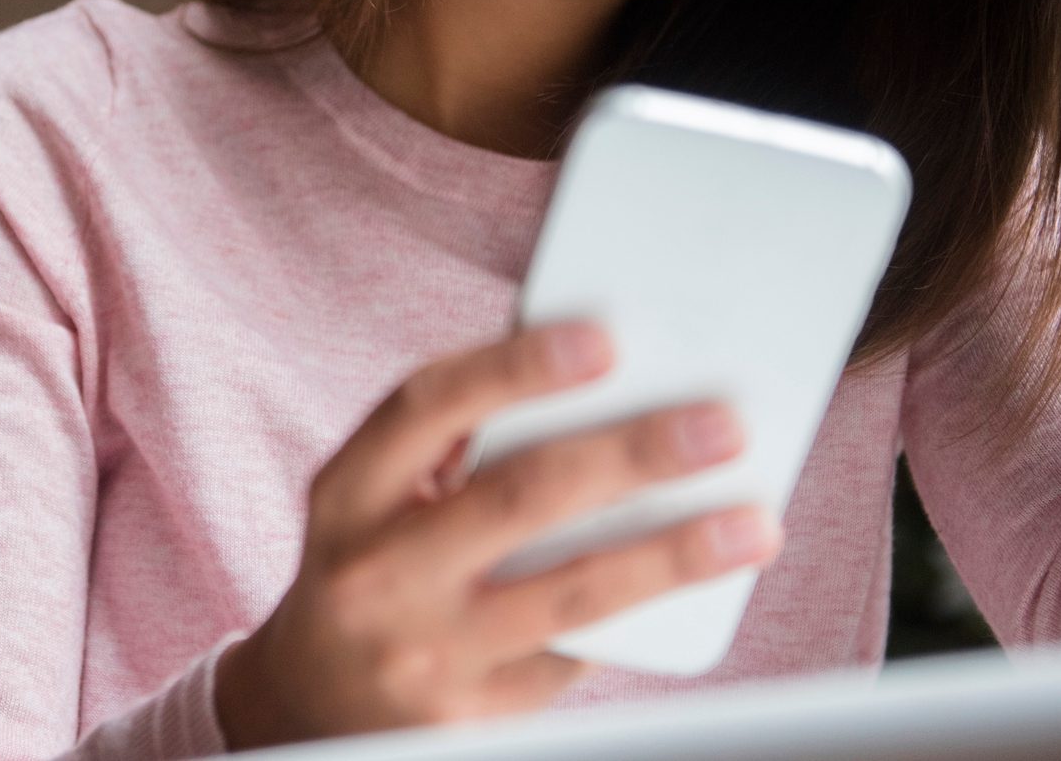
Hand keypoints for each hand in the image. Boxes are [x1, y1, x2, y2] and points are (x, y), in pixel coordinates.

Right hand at [213, 321, 780, 748]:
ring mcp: (425, 651)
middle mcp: (378, 571)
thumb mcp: (373, 496)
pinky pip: (573, 656)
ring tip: (751, 523)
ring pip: (570, 592)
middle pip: (520, 496)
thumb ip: (455, 441)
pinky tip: (691, 587)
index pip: (429, 407)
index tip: (606, 341)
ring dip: (674, 554)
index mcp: (348, 492)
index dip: (516, 366)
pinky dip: (637, 618)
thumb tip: (591, 382)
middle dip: (634, 455)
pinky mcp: (470, 718)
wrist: (308, 706)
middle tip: (720, 426)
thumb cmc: (367, 568)